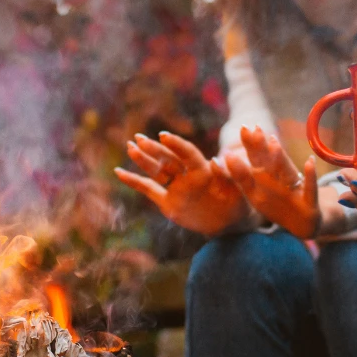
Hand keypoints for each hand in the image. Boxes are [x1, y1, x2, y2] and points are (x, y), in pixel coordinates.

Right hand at [114, 132, 250, 235]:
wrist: (230, 221)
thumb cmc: (238, 202)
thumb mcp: (236, 189)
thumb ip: (225, 175)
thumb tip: (215, 161)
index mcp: (203, 170)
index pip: (187, 154)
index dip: (175, 145)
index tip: (163, 135)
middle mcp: (186, 176)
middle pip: (167, 160)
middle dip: (153, 149)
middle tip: (138, 138)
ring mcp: (176, 188)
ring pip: (156, 171)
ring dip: (143, 159)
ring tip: (130, 146)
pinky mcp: (168, 202)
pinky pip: (149, 190)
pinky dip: (134, 181)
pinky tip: (119, 172)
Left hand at [223, 126, 324, 237]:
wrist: (303, 223)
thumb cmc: (277, 204)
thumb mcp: (256, 194)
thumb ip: (242, 177)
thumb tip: (225, 157)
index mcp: (266, 180)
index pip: (256, 160)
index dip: (250, 146)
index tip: (243, 128)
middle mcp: (280, 180)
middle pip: (269, 162)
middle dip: (261, 147)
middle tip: (254, 128)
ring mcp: (295, 188)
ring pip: (286, 171)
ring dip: (280, 158)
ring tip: (273, 142)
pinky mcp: (309, 201)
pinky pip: (309, 188)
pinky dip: (310, 176)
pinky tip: (309, 162)